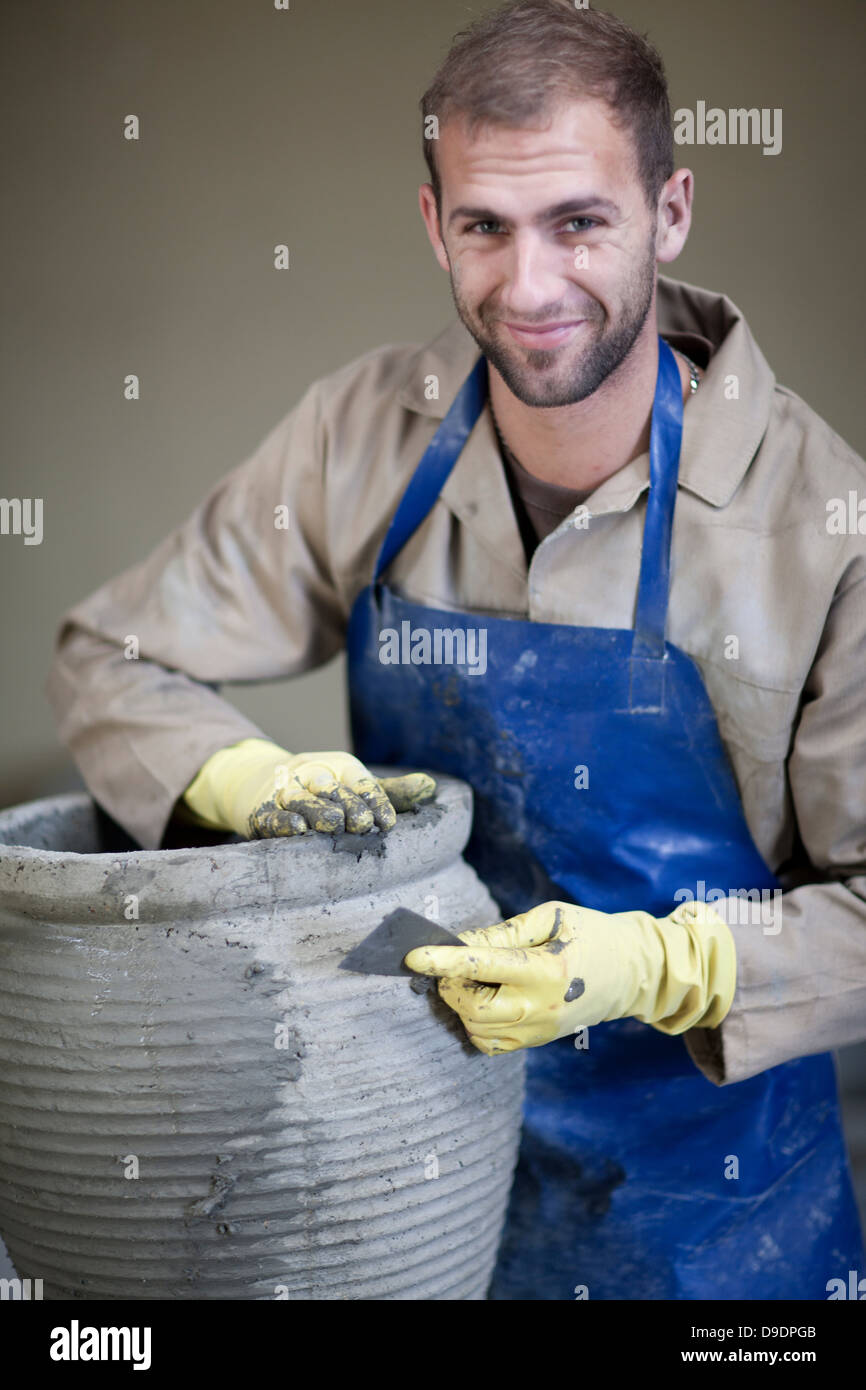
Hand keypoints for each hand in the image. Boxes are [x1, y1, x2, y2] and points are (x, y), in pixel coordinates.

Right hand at [181, 738, 435, 838]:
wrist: (261, 783)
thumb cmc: (324, 791)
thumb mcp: (358, 788)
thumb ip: (393, 793)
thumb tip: (431, 788)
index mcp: (340, 768)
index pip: (360, 782)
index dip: (375, 800)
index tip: (388, 823)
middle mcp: (313, 775)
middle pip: (331, 789)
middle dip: (347, 805)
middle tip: (362, 823)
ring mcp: (286, 793)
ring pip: (302, 800)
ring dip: (317, 811)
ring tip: (333, 825)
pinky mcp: (263, 812)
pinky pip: (273, 816)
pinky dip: (283, 822)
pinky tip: (296, 830)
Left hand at [404, 899, 735, 1054]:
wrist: (634, 972)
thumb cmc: (592, 933)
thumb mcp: (552, 917)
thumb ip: (504, 930)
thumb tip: (460, 941)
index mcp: (545, 970)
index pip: (482, 965)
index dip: (442, 960)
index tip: (411, 955)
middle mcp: (540, 1007)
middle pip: (471, 1006)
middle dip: (450, 983)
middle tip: (454, 962)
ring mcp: (538, 1031)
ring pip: (475, 1028)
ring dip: (461, 1002)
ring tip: (473, 978)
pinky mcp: (536, 1042)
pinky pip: (489, 1043)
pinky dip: (475, 1023)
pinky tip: (485, 999)